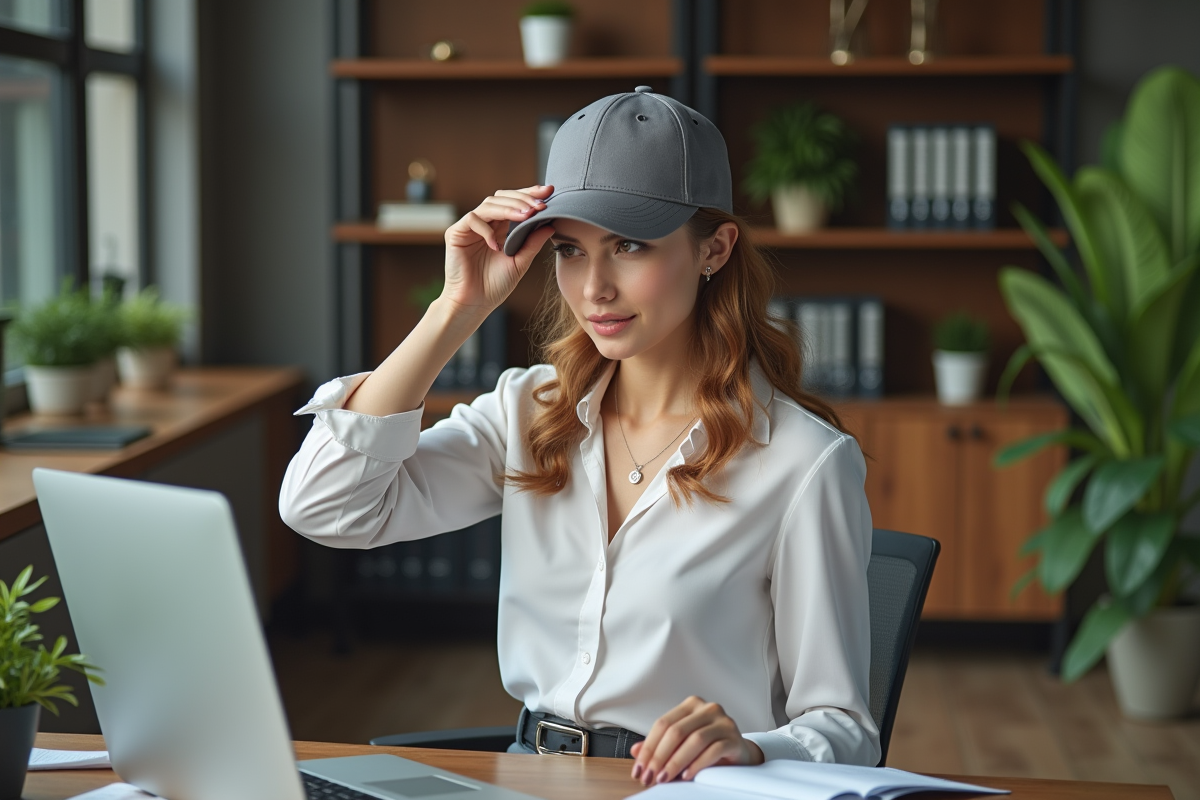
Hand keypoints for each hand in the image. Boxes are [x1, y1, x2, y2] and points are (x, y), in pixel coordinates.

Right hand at [441, 185, 555, 313]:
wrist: (474, 304)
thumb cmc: (495, 286)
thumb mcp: (520, 262)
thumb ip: (533, 243)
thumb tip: (551, 225)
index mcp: (499, 228)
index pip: (514, 203)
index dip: (529, 195)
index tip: (549, 192)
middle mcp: (484, 223)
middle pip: (501, 197)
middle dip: (522, 198)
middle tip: (540, 203)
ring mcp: (469, 227)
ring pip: (489, 204)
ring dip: (509, 208)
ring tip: (526, 215)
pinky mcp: (456, 233)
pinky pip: (472, 220)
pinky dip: (486, 229)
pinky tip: (497, 245)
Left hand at [630, 696, 764, 784]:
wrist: (739, 753)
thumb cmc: (708, 746)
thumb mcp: (682, 744)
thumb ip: (660, 745)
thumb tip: (635, 751)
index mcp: (691, 704)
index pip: (663, 723)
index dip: (648, 747)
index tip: (639, 768)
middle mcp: (708, 708)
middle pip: (676, 731)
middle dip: (659, 757)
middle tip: (649, 776)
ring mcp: (723, 721)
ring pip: (694, 740)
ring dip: (675, 762)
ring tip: (664, 778)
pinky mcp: (734, 738)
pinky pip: (713, 750)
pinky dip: (696, 764)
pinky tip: (686, 775)